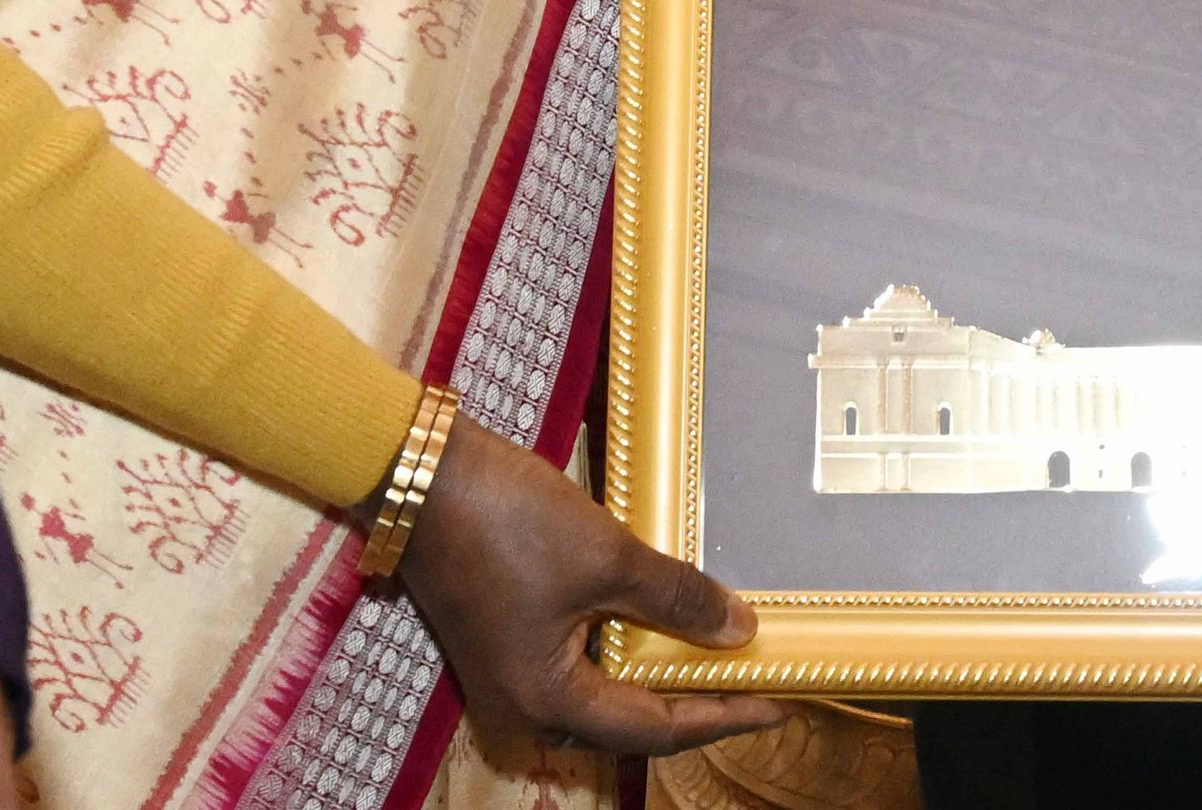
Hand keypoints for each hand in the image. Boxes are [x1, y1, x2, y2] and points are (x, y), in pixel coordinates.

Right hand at [394, 414, 785, 755]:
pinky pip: (581, 664)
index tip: (778, 703)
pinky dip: (628, 653)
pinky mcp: (505, 641)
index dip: (721, 716)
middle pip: (628, 722)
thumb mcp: (608, 559)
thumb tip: (739, 631)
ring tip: (721, 659)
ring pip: (604, 693)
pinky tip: (663, 628)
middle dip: (693, 705)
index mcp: (545, 701)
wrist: (424, 474)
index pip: (654, 728)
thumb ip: (676, 599)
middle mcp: (523, 705)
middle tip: (755, 684)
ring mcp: (509, 675)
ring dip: (661, 677)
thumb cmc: (510, 521)